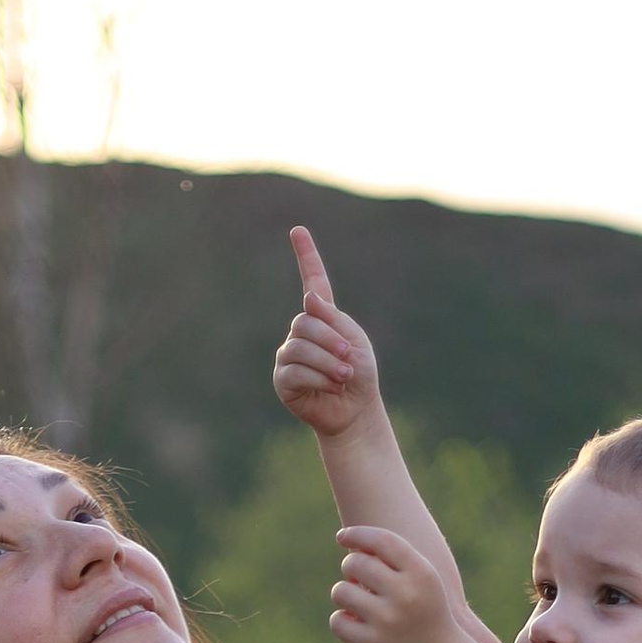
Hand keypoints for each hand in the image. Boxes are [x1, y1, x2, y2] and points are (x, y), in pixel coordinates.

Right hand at [274, 225, 383, 439]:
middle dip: (330, 340)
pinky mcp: (283, 380)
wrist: (355, 412)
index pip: (313, 281)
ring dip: (327, 362)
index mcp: (323, 318)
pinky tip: (331, 386)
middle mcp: (302, 332)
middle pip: (305, 321)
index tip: (297, 230)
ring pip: (299, 346)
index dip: (306, 256)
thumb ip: (333, 320)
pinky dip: (317, 378)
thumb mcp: (354, 341)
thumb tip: (308, 299)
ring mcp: (289, 355)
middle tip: (348, 360)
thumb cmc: (359, 376)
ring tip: (344, 377)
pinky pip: (294, 370)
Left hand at [329, 525, 458, 642]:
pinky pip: (337, 622)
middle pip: (356, 563)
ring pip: (341, 591)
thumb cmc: (424, 608)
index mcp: (421, 573)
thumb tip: (351, 542)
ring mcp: (388, 621)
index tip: (341, 537)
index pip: (382, 540)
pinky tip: (352, 621)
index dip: (357, 534)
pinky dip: (341, 620)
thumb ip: (394, 558)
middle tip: (356, 577)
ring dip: (342, 592)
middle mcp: (405, 595)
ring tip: (354, 600)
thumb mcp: (422, 578)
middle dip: (350, 567)